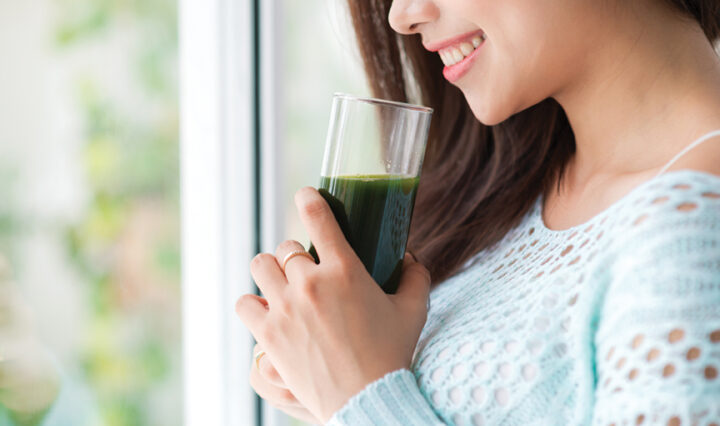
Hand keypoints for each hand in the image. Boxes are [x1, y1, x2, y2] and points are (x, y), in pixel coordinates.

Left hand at [236, 186, 430, 422]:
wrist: (368, 401)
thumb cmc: (392, 356)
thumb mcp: (413, 311)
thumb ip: (415, 276)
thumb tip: (410, 256)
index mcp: (345, 270)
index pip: (317, 215)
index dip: (308, 198)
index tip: (305, 195)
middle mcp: (311, 283)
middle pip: (287, 247)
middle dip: (298, 254)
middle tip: (308, 270)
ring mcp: (285, 308)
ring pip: (260, 265)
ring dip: (272, 271)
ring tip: (283, 285)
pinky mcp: (269, 334)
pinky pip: (244, 303)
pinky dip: (253, 304)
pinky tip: (266, 309)